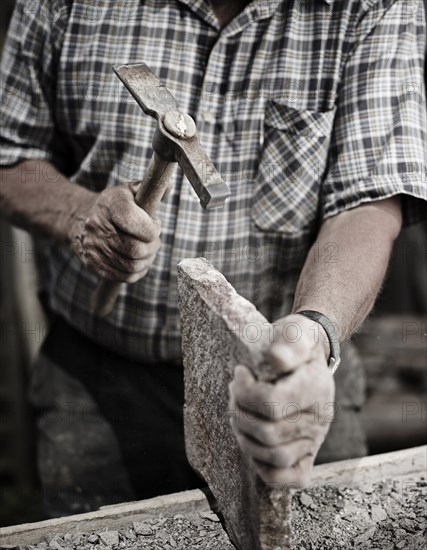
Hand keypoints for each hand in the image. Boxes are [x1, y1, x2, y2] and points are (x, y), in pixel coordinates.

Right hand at [70, 183, 160, 281]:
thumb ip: (151, 187)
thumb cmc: (115, 205)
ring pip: (132, 266)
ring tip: (147, 250)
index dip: (153, 228)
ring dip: (147, 260)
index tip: (155, 225)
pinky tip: (138, 260)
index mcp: (110, 204)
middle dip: (152, 247)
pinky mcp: (93, 264)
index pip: (136, 223)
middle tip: (153, 241)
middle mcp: (97, 226)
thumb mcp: (130, 191)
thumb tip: (169, 185)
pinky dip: (138, 271)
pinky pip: (124, 276)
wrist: (81, 219)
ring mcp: (93, 247)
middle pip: (135, 249)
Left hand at [229, 314, 334, 488]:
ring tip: (239, 414)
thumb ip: (289, 343)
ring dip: (246, 437)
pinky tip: (253, 444)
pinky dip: (266, 468)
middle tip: (235, 393)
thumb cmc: (296, 343)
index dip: (246, 391)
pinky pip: (291, 477)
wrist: (310, 354)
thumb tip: (275, 358)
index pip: (272, 403)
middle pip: (269, 432)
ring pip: (276, 456)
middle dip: (241, 412)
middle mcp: (320, 417)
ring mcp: (315, 438)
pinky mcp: (308, 453)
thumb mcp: (294, 332)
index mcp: (316, 387)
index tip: (240, 373)